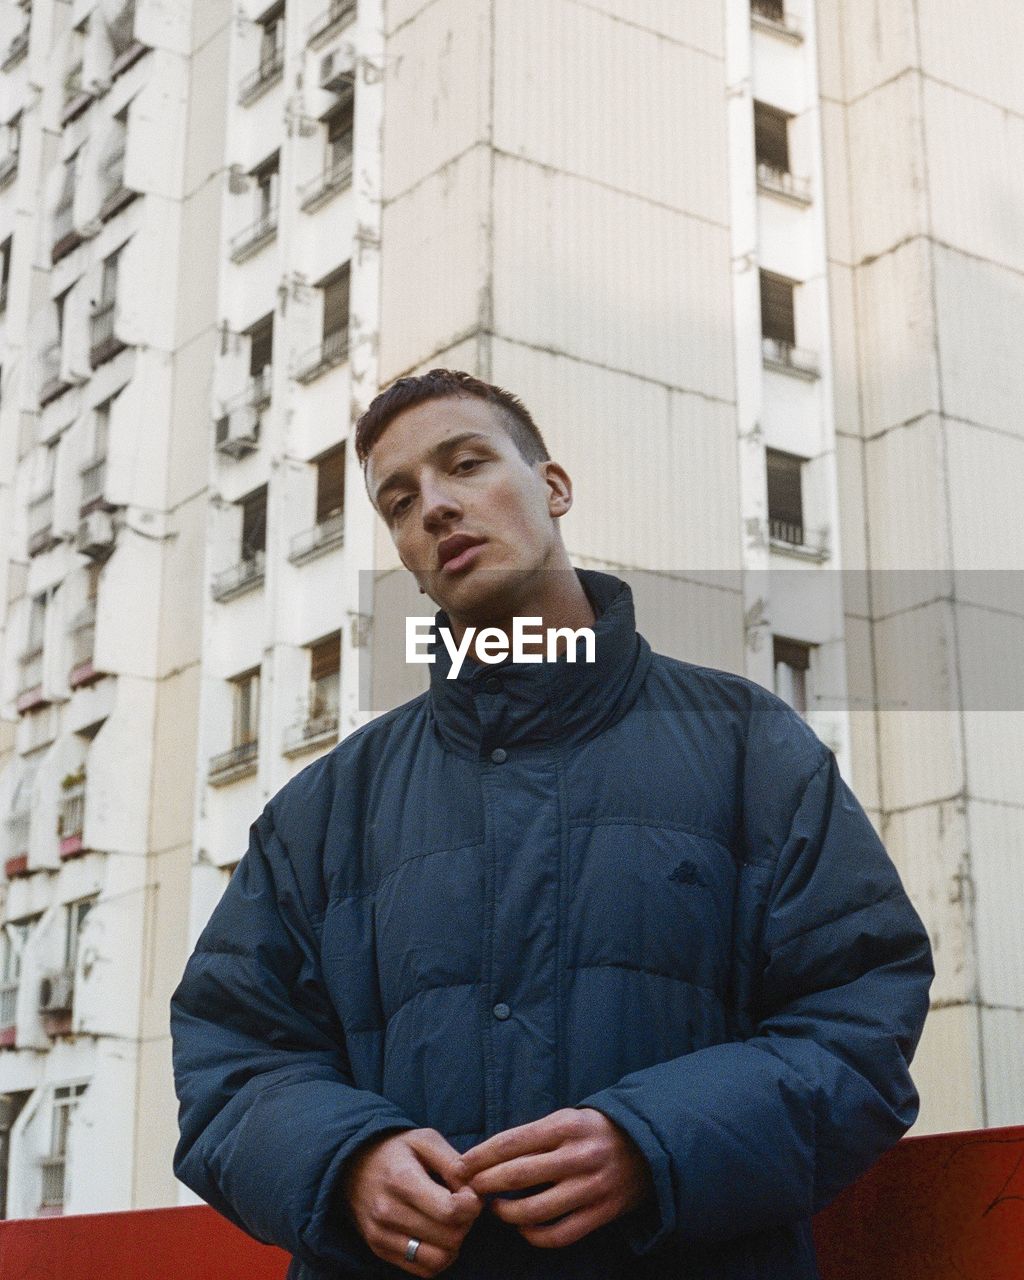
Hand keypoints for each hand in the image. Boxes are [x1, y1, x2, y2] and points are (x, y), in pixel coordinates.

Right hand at [341, 1128, 482, 1275]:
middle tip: (462, 1205)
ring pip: (439, 1259)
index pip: (450, 1210)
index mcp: (402, 1180)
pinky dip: (439, 1258)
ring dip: (454, 1244)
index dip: (472, 1204)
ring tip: (450, 1222)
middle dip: (466, 1222)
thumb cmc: (397, 1150)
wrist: (353, 1164)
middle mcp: (388, 1212)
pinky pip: (424, 1270)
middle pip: (449, 1237)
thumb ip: (453, 1162)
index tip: (470, 1193)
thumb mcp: (425, 1140)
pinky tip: (438, 1236)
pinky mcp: (380, 1250)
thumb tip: (473, 1188)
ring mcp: (381, 1235)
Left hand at [460, 1107, 652, 1248]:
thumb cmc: (595, 1131)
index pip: (511, 1142)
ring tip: (495, 1208)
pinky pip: (559, 1234)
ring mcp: (590, 1187)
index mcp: (565, 1125)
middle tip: (468, 1189)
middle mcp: (577, 1156)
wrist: (649, 1146)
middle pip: (517, 1175)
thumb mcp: (567, 1119)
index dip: (481, 1156)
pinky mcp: (601, 1213)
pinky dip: (534, 1235)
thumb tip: (487, 1155)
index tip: (462, 1166)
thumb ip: (534, 1136)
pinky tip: (523, 1227)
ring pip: (534, 1210)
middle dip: (485, 1183)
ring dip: (506, 1212)